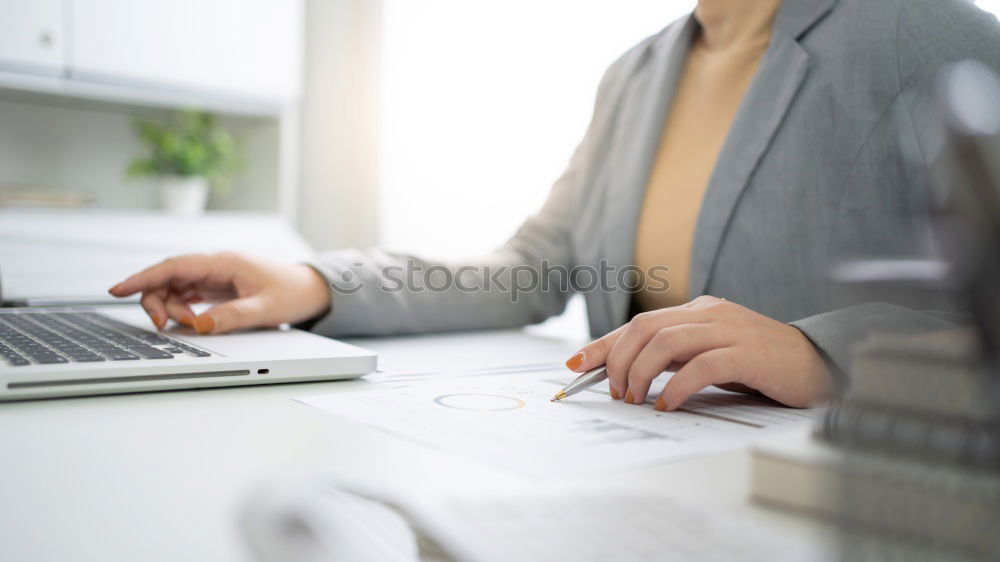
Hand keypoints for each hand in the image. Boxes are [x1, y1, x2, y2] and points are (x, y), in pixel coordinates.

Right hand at [108, 252, 330, 333]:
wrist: (312, 289)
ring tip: (194, 324)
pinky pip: (188, 294)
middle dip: (157, 300)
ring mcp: (215, 275)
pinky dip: (181, 308)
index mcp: (224, 263)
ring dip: (172, 308)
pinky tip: (187, 320)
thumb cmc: (292, 293)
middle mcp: (215, 265)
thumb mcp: (265, 309)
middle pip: (168, 277)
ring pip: (175, 287)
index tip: (117, 289)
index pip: (174, 266)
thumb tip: (200, 325)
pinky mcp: (217, 287)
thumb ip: (233, 317)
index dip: (142, 277)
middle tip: (164, 325)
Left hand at [564, 296, 832, 409]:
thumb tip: (630, 377)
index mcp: (698, 312)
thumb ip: (676, 360)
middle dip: (617, 361)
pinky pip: (701, 365)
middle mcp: (710, 314)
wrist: (822, 367)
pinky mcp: (748, 353)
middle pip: (644, 328)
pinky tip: (668, 405)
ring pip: (665, 342)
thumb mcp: (711, 357)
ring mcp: (729, 330)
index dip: (602, 345)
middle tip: (615, 393)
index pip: (638, 324)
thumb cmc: (762, 366)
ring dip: (640, 374)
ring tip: (635, 401)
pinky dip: (677, 388)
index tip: (574, 366)